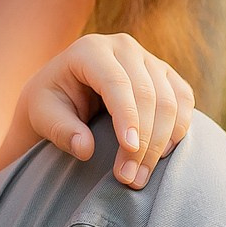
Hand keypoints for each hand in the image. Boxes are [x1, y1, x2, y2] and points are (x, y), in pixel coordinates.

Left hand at [19, 32, 194, 189]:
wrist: (64, 92)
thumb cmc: (49, 104)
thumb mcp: (42, 116)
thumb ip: (61, 130)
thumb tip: (85, 148)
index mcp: (89, 49)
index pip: (116, 83)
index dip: (127, 117)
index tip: (129, 150)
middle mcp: (123, 47)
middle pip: (147, 94)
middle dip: (143, 141)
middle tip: (130, 179)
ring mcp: (148, 58)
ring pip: (170, 100)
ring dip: (162, 143)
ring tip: (141, 176)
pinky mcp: (165, 74)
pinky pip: (184, 100)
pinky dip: (178, 129)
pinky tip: (163, 154)